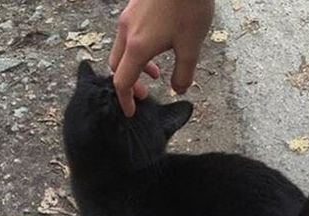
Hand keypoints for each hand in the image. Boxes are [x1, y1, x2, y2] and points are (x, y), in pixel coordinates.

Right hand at [110, 0, 214, 116]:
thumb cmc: (188, 7)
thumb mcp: (191, 47)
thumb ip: (184, 73)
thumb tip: (178, 88)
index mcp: (137, 47)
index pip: (122, 82)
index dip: (126, 100)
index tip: (132, 112)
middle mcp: (127, 32)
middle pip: (117, 66)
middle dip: (129, 84)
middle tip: (146, 93)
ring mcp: (129, 17)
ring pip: (122, 49)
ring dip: (134, 65)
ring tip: (155, 72)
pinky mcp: (135, 8)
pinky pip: (128, 35)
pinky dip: (137, 50)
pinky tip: (157, 47)